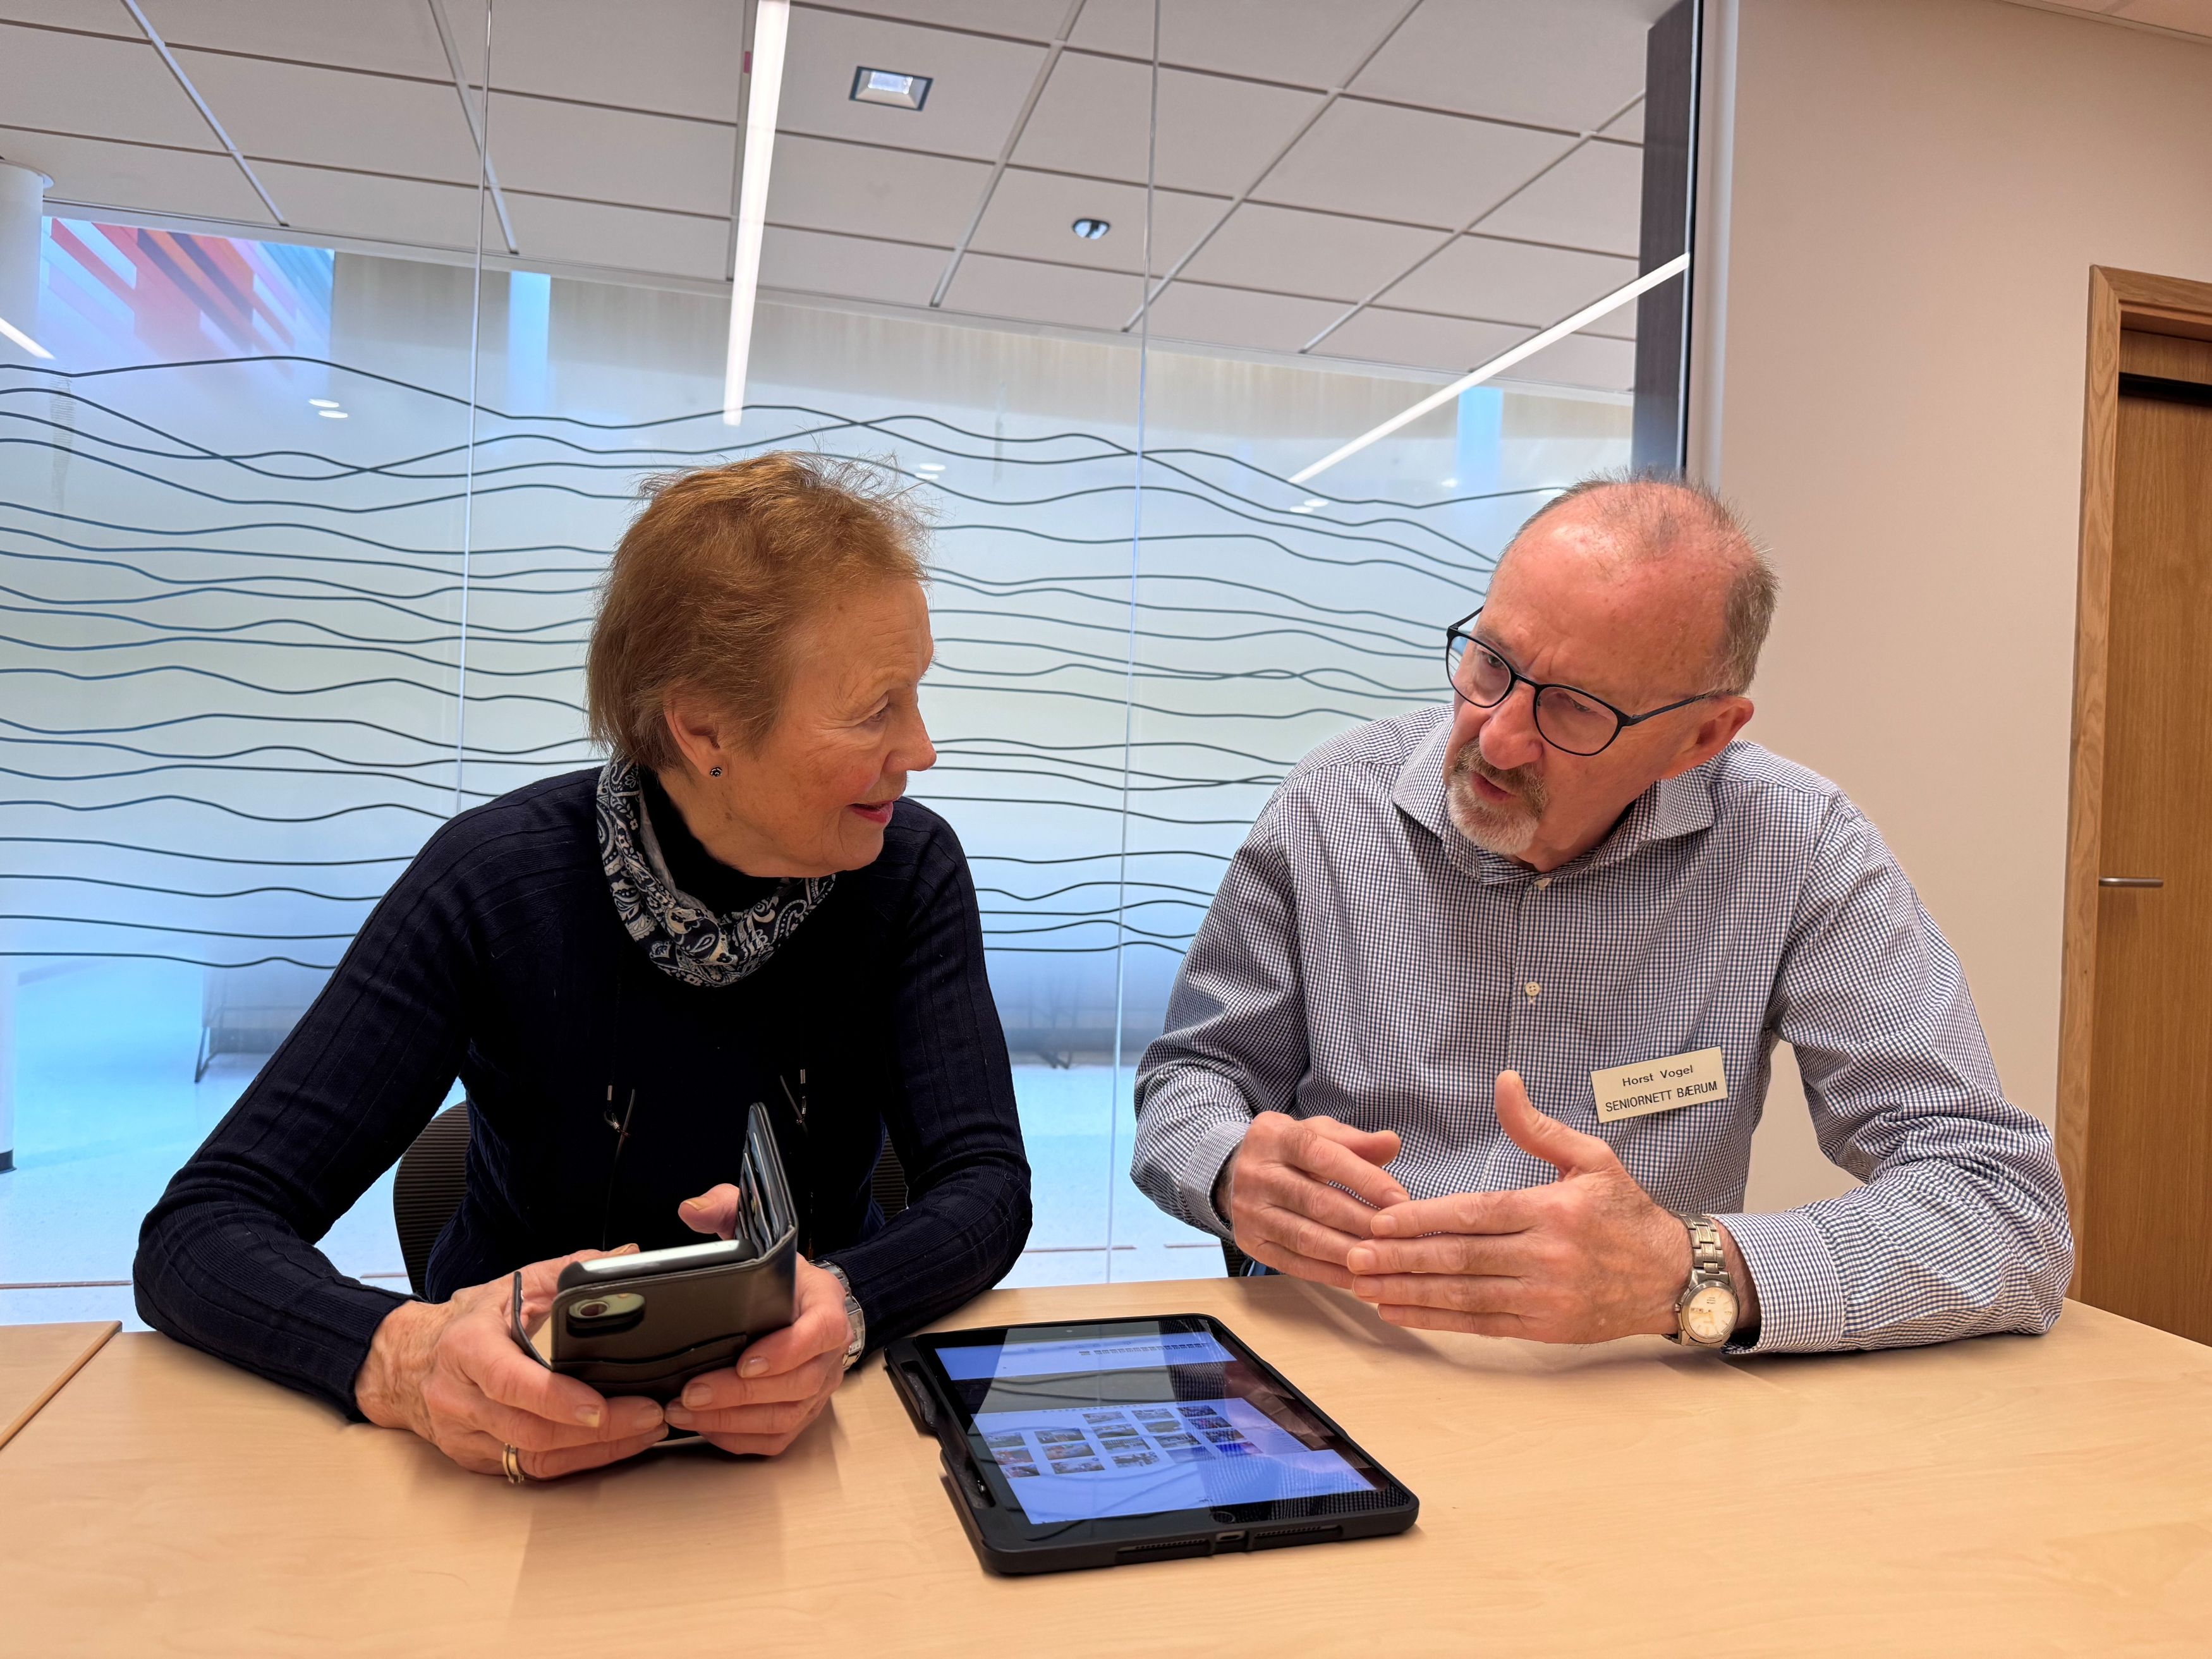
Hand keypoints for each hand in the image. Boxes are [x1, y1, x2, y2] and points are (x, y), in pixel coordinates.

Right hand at [355, 1245, 667, 1478]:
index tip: (598, 1408)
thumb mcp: (513, 1285)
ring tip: (644, 1432)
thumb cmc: (467, 1321)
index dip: (555, 1399)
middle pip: (531, 1429)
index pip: (510, 1382)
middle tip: (648, 1417)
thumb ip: (571, 1269)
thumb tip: (628, 1256)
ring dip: (596, 1451)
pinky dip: (576, 1462)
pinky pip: (530, 1470)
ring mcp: (466, 1435)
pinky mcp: (476, 1459)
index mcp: (468, 1349)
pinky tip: (612, 1448)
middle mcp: (461, 1399)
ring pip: (534, 1457)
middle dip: (597, 1431)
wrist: (407, 1363)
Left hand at [661, 1184, 849, 1454]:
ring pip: (781, 1419)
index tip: (746, 1360)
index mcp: (826, 1309)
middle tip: (691, 1391)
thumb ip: (730, 1211)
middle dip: (739, 1394)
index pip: (820, 1334)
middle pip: (794, 1386)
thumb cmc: (784, 1280)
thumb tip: (692, 1209)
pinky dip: (737, 1438)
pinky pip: (772, 1440)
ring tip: (683, 1411)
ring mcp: (816, 1392)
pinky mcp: (799, 1417)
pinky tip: (702, 1427)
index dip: (786, 1351)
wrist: (810, 1310)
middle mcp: (828, 1357)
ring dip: (731, 1420)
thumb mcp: (763, 1234)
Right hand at [1218, 1111, 1410, 1289]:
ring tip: (1384, 1259)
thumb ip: (1355, 1141)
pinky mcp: (1250, 1243)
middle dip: (1363, 1220)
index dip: (1364, 1178)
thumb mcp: (1318, 1134)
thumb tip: (1392, 1142)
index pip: (1323, 1155)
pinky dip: (1329, 1273)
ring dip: (1349, 1252)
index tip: (1400, 1198)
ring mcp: (1249, 1211)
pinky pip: (1295, 1263)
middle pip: (1317, 1201)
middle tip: (1400, 1236)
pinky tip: (1358, 1275)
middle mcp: (1255, 1173)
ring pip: (1306, 1237)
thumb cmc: (1291, 1153)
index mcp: (1274, 1136)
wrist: (1233, 1173)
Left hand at [1346, 1070, 1756, 1342]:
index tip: (1380, 1218)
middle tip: (1354, 1255)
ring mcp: (1545, 1297)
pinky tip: (1401, 1311)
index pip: (1475, 1214)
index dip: (1423, 1218)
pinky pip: (1480, 1325)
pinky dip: (1437, 1320)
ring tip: (1365, 1286)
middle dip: (1401, 1258)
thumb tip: (1503, 1082)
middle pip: (1460, 1258)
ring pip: (1464, 1296)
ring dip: (1409, 1292)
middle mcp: (1546, 1257)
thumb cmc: (1626, 1212)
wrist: (1674, 1276)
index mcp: (1552, 1211)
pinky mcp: (1545, 1327)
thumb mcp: (1590, 1158)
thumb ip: (1538, 1126)